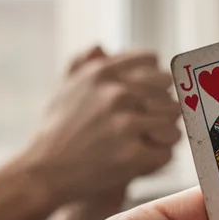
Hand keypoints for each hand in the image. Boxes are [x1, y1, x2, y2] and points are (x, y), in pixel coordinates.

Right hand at [23, 48, 182, 204]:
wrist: (45, 172)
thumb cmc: (58, 130)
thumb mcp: (65, 90)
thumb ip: (82, 64)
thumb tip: (100, 47)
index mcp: (101, 73)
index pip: (151, 60)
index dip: (153, 76)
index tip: (150, 91)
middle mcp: (116, 94)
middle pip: (166, 89)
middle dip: (161, 103)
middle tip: (151, 119)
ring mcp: (126, 125)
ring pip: (172, 119)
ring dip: (164, 131)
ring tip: (147, 140)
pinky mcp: (133, 155)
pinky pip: (168, 150)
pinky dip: (159, 156)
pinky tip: (143, 158)